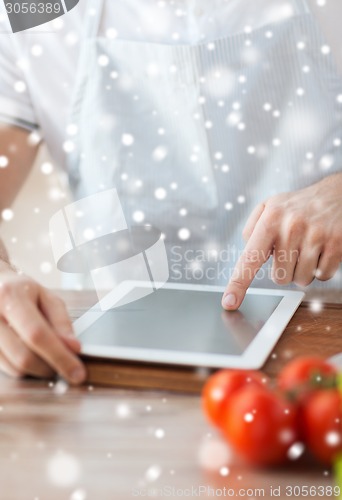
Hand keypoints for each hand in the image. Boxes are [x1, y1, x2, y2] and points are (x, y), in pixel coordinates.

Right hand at [0, 264, 85, 383]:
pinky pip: (6, 369)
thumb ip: (61, 322)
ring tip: (49, 356)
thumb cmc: (22, 291)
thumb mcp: (47, 297)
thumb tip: (74, 349)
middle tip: (67, 366)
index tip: (78, 373)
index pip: (37, 334)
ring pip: (14, 368)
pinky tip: (31, 354)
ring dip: (38, 370)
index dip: (59, 356)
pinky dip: (24, 368)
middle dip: (51, 367)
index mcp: (10, 297)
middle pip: (24, 357)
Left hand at [222, 173, 341, 309]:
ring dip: (303, 270)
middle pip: (279, 278)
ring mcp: (315, 235)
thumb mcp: (270, 206)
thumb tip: (247, 251)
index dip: (238, 283)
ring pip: (301, 280)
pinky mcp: (336, 244)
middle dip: (285, 269)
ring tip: (308, 248)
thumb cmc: (298, 206)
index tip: (229, 302)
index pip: (250, 258)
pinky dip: (321, 268)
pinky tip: (322, 250)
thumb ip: (252, 229)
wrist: (337, 193)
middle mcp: (291, 227)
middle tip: (293, 250)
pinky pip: (322, 276)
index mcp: (271, 219)